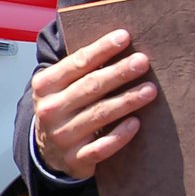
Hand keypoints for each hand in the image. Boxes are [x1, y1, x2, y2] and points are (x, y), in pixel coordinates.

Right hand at [31, 28, 155, 177]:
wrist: (48, 151)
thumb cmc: (62, 109)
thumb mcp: (59, 86)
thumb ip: (79, 68)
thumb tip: (118, 42)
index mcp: (45, 86)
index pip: (76, 63)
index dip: (101, 49)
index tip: (124, 37)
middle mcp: (50, 110)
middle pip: (89, 87)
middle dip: (119, 72)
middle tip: (142, 62)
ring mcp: (62, 136)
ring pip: (98, 115)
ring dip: (126, 101)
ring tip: (149, 90)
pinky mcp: (76, 158)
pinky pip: (101, 147)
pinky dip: (119, 135)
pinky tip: (136, 123)